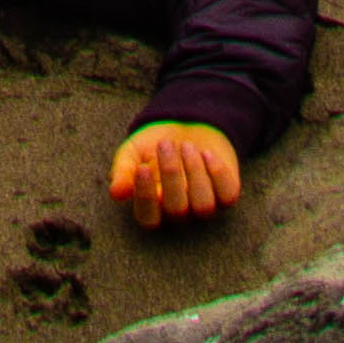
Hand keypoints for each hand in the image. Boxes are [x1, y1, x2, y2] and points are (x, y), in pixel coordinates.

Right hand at [109, 121, 241, 232]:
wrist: (185, 125)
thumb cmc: (154, 144)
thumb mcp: (133, 153)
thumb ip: (123, 171)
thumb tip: (116, 193)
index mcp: (152, 208)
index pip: (148, 218)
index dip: (145, 197)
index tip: (142, 168)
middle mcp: (179, 213)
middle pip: (177, 210)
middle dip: (171, 174)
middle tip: (165, 145)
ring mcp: (203, 206)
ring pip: (203, 205)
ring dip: (194, 172)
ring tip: (186, 146)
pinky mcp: (226, 195)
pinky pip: (227, 195)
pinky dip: (218, 173)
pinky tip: (206, 153)